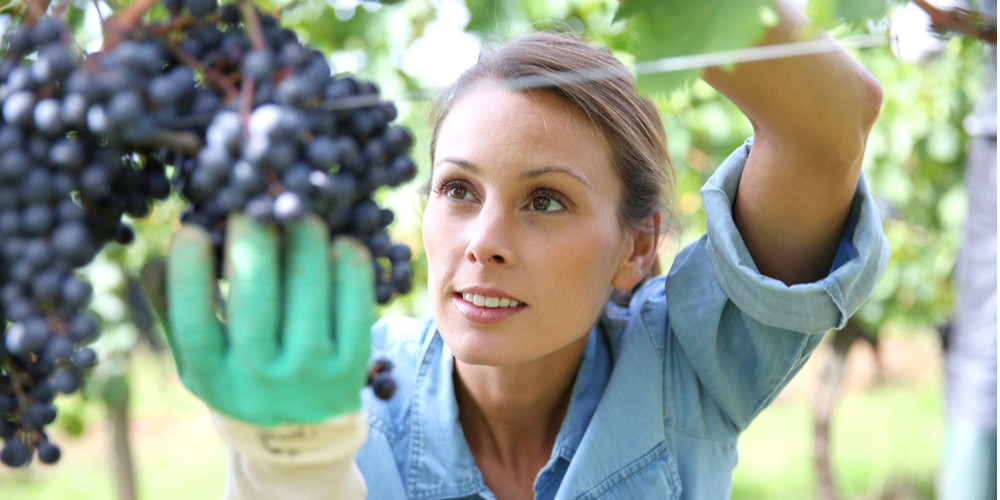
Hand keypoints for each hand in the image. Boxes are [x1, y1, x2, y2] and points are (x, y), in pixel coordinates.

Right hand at [152, 214, 372, 426]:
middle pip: (255, 305)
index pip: (193, 323)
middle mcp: (259, 379)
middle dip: (254, 246)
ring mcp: (310, 374)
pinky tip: (343, 243)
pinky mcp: (352, 366)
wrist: (299, 435)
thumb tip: (154, 259)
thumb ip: (173, 310)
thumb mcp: (198, 358)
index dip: (190, 275)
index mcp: (211, 375)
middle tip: (254, 207)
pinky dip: (351, 271)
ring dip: (305, 246)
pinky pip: (354, 308)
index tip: (194, 231)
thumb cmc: (239, 378)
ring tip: (301, 216)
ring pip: (307, 298)